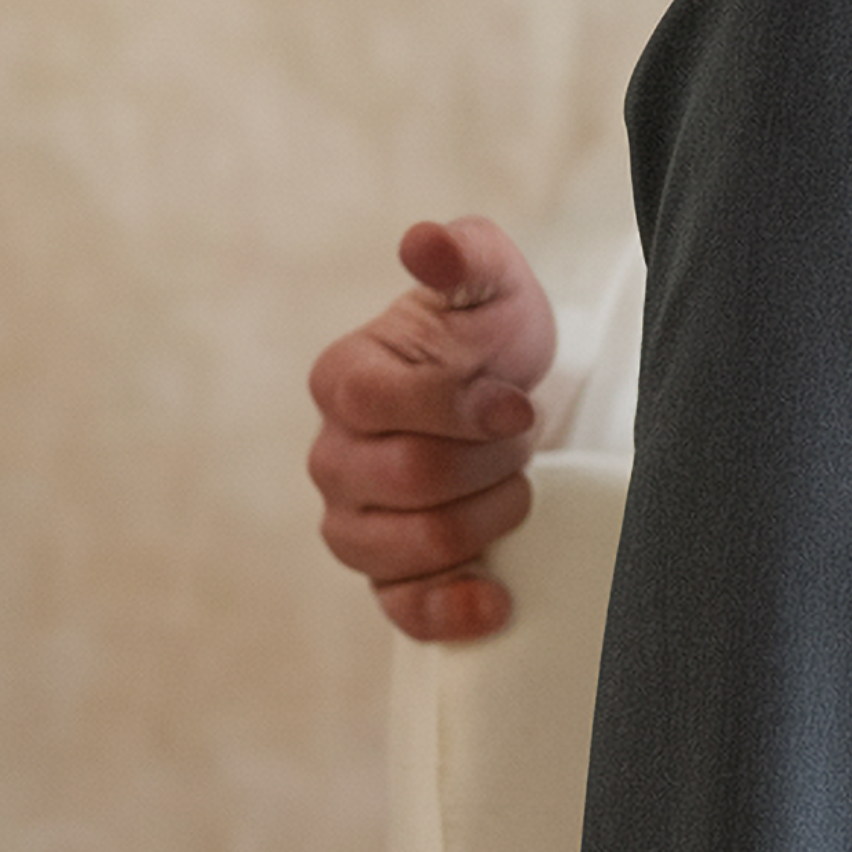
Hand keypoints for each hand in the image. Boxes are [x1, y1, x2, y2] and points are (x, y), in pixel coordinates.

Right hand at [308, 216, 557, 642]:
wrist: (508, 394)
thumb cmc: (488, 332)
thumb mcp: (491, 280)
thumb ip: (462, 255)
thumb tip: (422, 240)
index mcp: (342, 377)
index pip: (379, 403)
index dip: (459, 407)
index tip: (518, 401)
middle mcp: (331, 454)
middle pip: (408, 477)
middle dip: (486, 460)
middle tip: (521, 438)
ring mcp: (349, 520)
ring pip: (406, 546)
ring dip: (484, 519)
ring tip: (516, 488)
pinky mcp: (383, 575)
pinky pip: (400, 610)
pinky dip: (451, 611)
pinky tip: (498, 598)